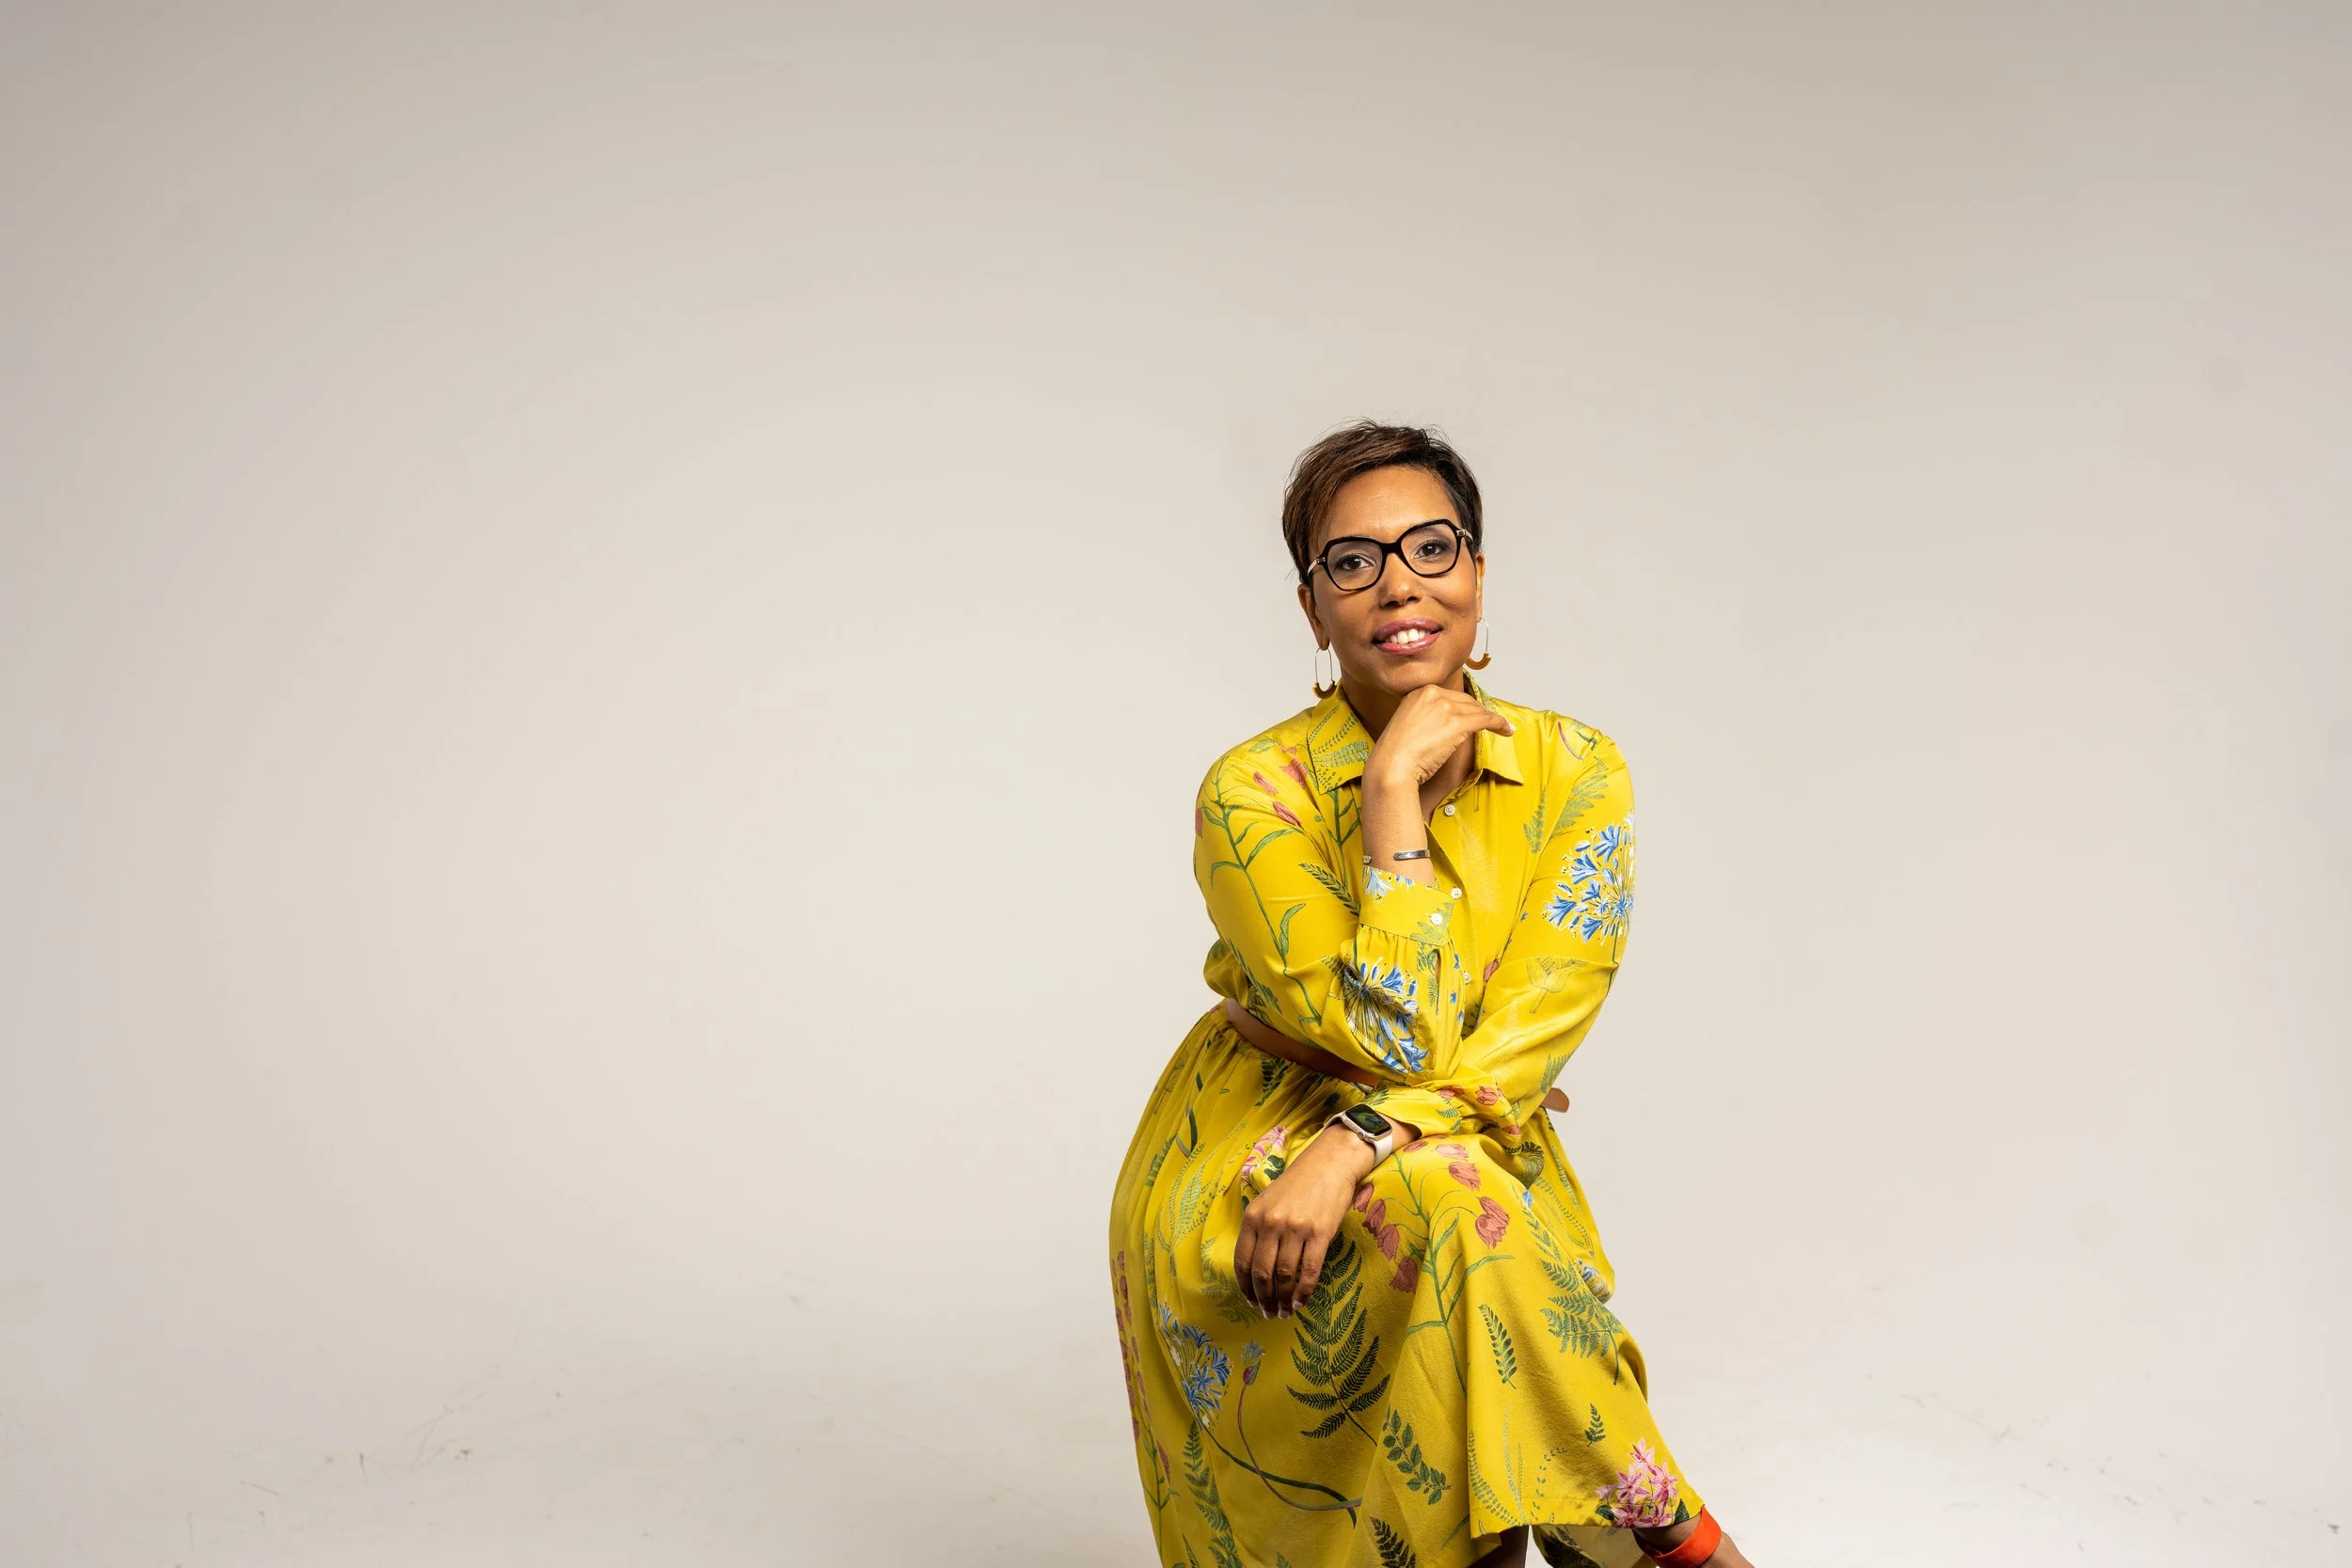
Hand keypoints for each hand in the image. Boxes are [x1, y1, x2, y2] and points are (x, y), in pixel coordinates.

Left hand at [1234, 1126, 1376, 1317]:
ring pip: (1284, 1276)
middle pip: (1261, 1273)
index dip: (1245, 1286)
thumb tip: (1253, 1269)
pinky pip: (1309, 1271)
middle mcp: (1271, 1223)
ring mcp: (1296, 1229)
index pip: (1242, 1260)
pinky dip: (1303, 1292)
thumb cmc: (1297, 1185)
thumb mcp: (1267, 1202)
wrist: (1329, 1164)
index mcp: (1253, 1216)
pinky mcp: (1320, 1234)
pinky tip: (1301, 1302)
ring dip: (1282, 1300)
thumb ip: (1258, 1230)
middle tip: (1268, 1313)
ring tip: (1284, 1312)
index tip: (1250, 1301)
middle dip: (1263, 1299)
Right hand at [1367, 683, 1513, 791]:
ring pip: (1477, 710)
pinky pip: (1486, 720)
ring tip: (1503, 727)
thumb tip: (1442, 725)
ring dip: (1492, 719)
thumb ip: (1424, 718)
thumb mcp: (1406, 724)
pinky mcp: (1457, 723)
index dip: (1465, 706)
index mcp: (1419, 692)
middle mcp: (1433, 694)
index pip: (1450, 696)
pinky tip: (1506, 730)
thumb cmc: (1395, 754)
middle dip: (1479, 712)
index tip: (1472, 713)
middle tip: (1489, 722)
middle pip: (1466, 701)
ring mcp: (1446, 707)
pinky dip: (1499, 724)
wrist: (1391, 766)